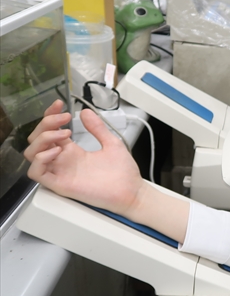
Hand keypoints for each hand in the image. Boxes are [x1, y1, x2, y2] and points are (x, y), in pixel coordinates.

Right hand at [24, 100, 146, 217]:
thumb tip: (86, 112)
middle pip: (37, 140)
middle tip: (63, 118)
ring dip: (42, 139)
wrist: (131, 191)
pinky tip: (56, 151)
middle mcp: (63, 160)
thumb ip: (97, 128)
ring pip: (32, 154)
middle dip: (46, 124)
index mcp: (72, 151)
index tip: (59, 104)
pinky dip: (40, 159)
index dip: (50, 116)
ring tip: (63, 134)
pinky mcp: (60, 184)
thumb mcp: (111, 143)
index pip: (50, 131)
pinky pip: (37, 173)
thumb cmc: (123, 172)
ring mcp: (60, 172)